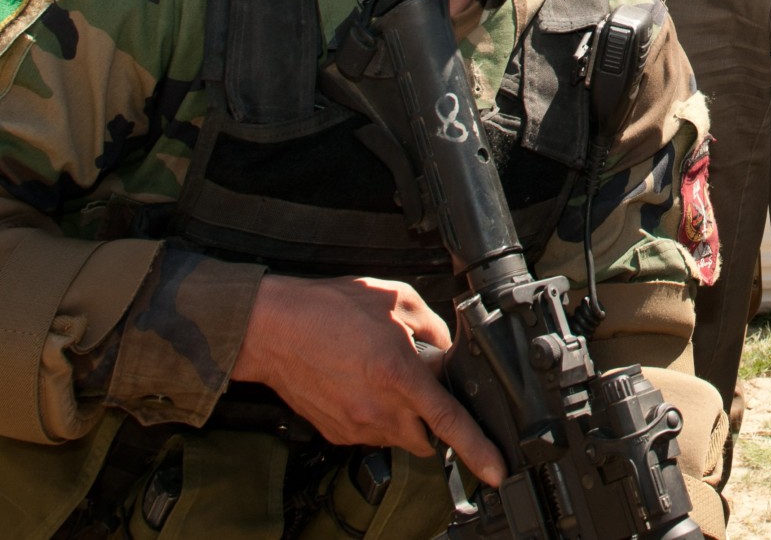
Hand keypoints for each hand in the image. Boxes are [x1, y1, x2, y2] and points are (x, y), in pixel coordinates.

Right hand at [232, 273, 506, 482]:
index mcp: (400, 376)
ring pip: (398, 438)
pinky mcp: (336, 433)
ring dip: (403, 417)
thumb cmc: (330, 309)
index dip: (478, 450)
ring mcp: (355, 426)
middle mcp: (379, 409)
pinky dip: (376, 416)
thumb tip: (446, 349)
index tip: (497, 471)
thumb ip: (433, 327)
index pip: (449, 422)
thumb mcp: (396, 299)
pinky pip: (369, 434)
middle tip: (423, 389)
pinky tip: (362, 385)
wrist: (273, 329)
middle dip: (435, 423)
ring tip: (384, 378)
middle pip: (427, 439)